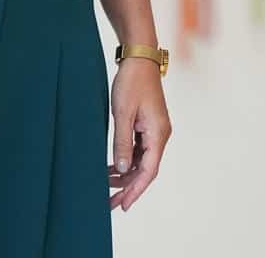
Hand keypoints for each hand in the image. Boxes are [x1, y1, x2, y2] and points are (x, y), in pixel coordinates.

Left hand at [108, 58, 171, 211]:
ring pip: (141, 162)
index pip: (149, 170)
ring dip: (125, 175)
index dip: (136, 190)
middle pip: (146, 169)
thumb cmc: (132, 83)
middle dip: (128, 188)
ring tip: (104, 184)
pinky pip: (138, 151)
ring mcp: (154, 131)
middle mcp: (160, 135)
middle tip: (109, 203)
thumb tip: (124, 169)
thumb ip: (123, 143)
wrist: (140, 59)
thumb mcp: (123, 114)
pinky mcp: (147, 126)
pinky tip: (111, 167)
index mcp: (158, 133)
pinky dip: (125, 161)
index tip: (123, 205)